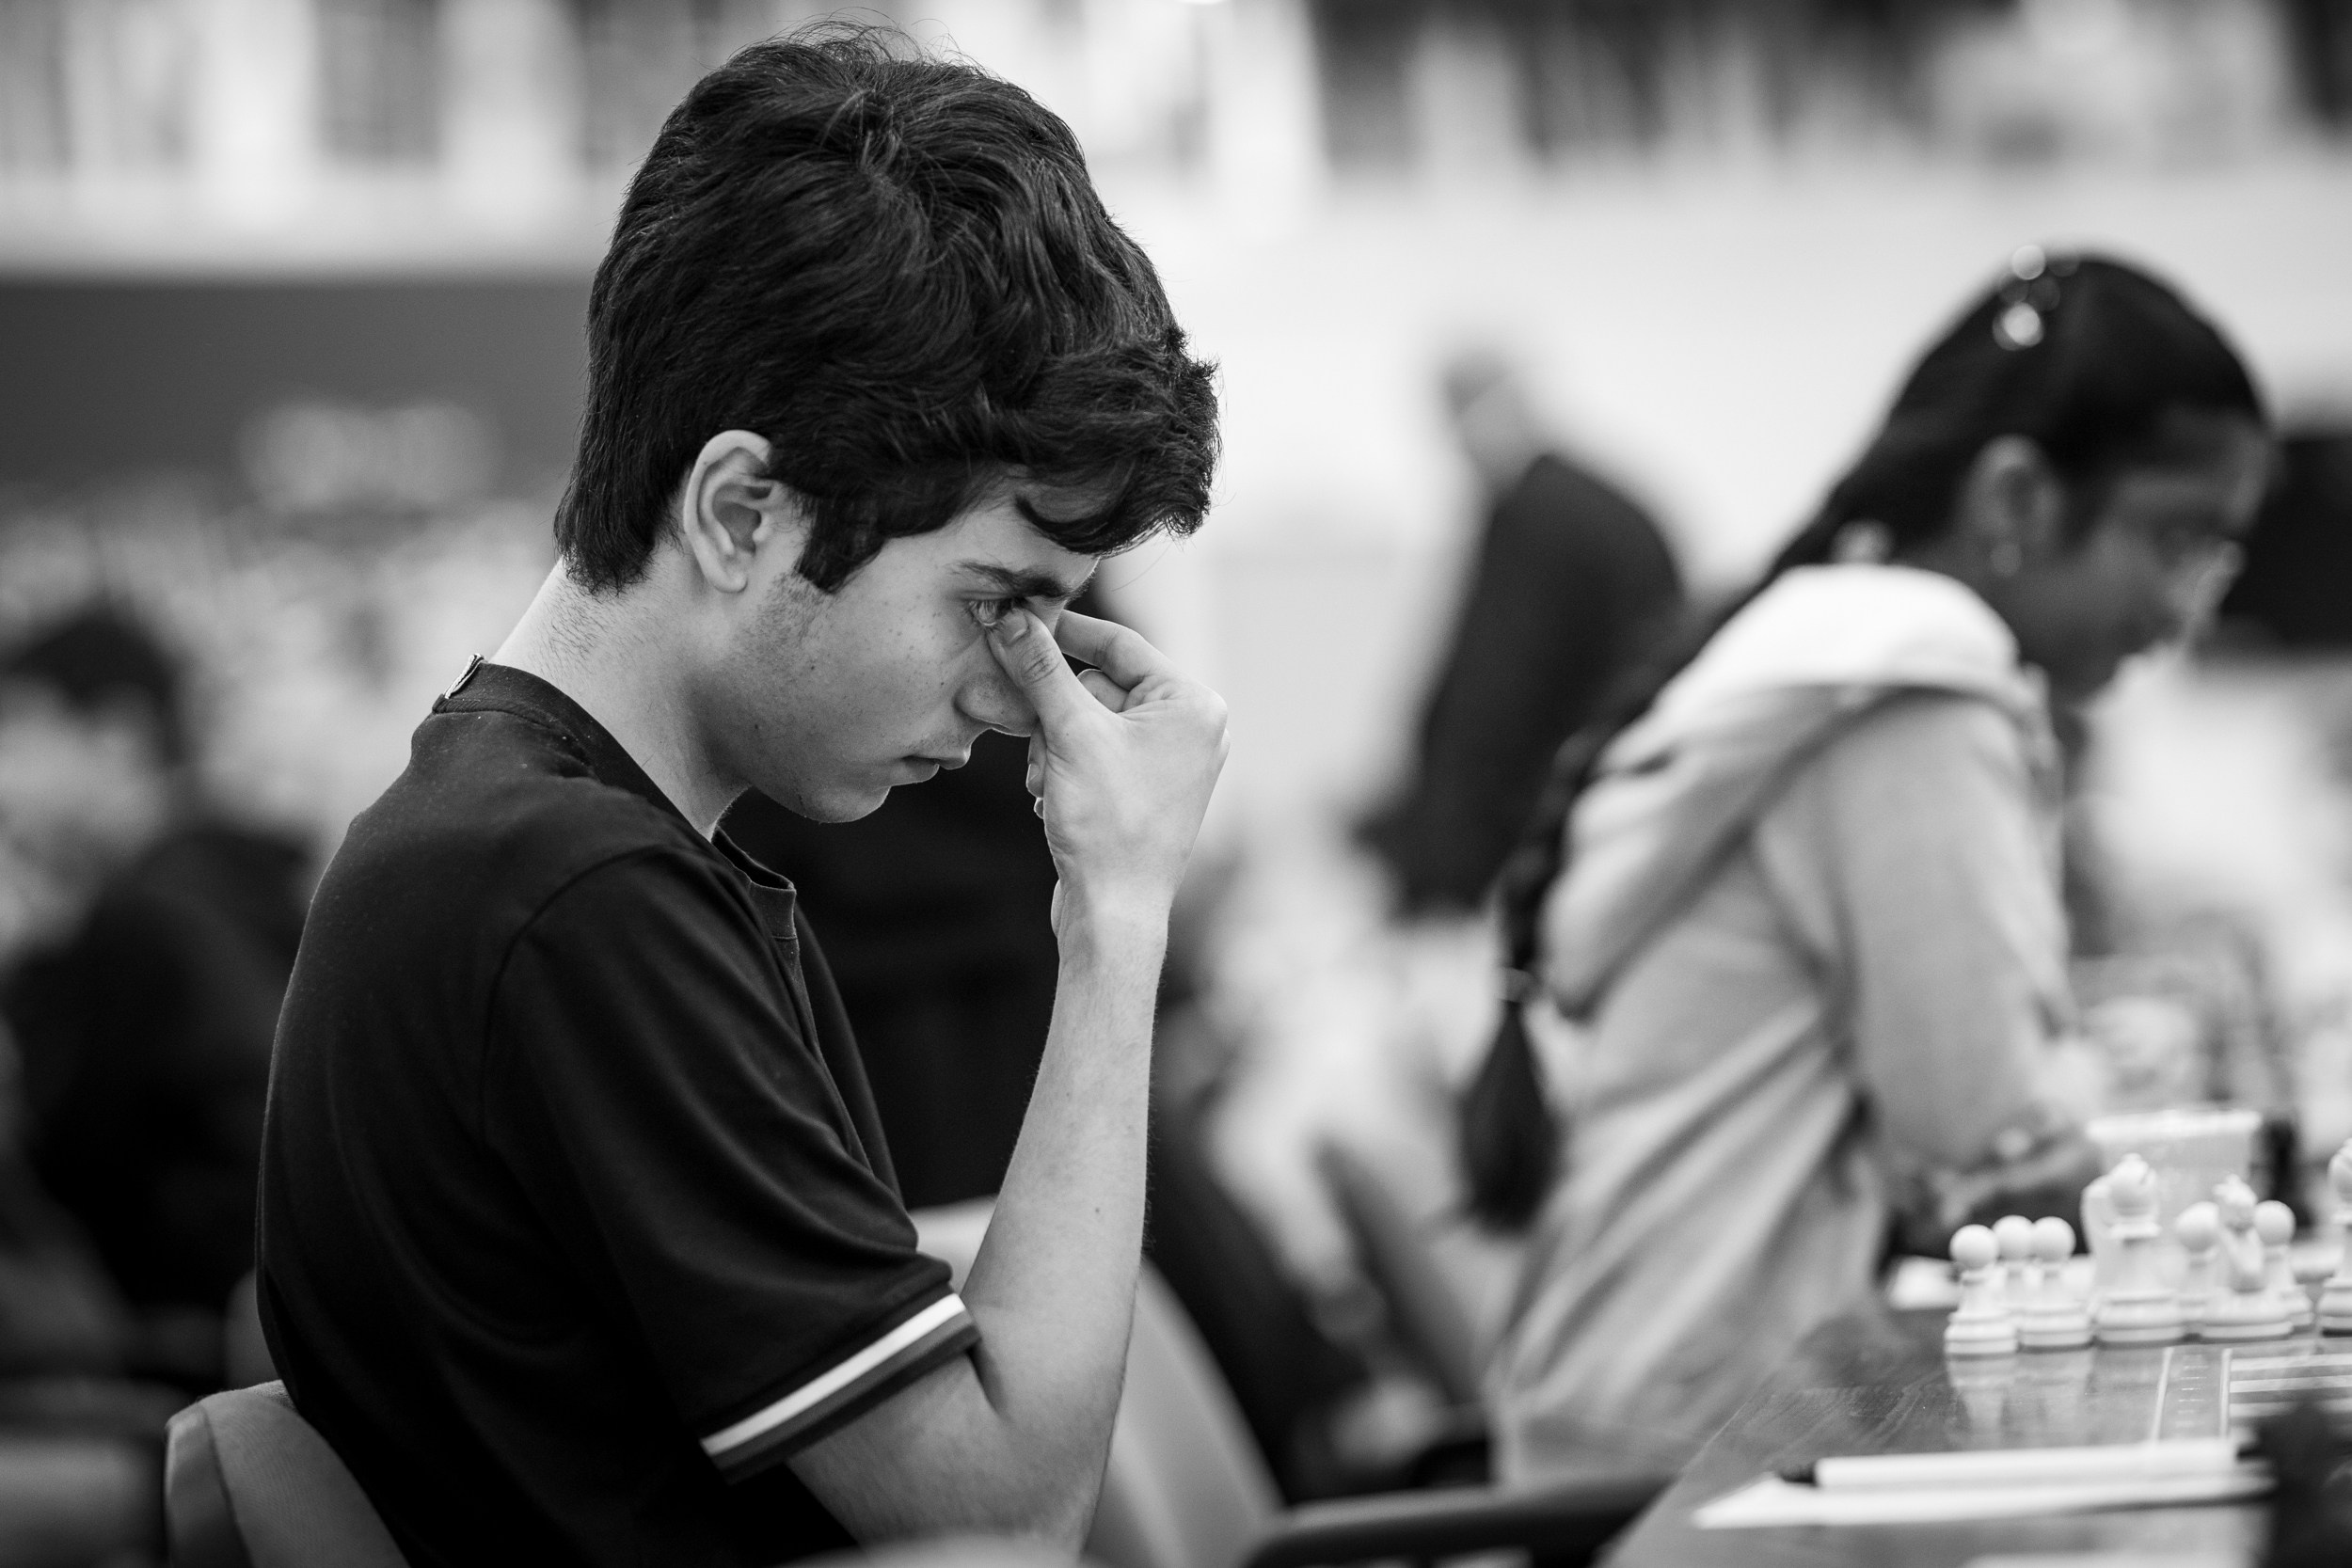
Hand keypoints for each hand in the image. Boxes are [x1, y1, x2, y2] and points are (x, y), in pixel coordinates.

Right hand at [985, 610, 1227, 931]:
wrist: (1113, 911)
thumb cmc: (1108, 825)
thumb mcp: (1070, 734)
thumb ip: (1041, 670)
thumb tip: (1013, 618)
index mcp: (1192, 705)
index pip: (1120, 644)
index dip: (1064, 633)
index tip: (1018, 621)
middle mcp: (1191, 728)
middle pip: (1098, 685)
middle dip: (1057, 714)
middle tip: (1043, 747)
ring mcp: (1169, 761)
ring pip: (1087, 719)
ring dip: (1054, 746)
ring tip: (1051, 784)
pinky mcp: (1144, 788)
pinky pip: (1093, 751)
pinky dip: (1064, 768)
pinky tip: (1058, 800)